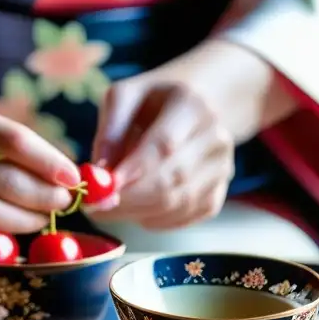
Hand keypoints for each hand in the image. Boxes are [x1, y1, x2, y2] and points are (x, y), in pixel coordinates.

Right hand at [0, 103, 80, 251]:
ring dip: (23, 222)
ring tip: (39, 220)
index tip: (74, 180)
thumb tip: (77, 185)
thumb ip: (30, 157)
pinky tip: (7, 239)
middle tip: (62, 204)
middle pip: (1, 180)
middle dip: (41, 197)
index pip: (13, 139)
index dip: (49, 162)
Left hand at [90, 74, 234, 230]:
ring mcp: (222, 168)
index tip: (105, 188)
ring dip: (138, 212)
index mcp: (191, 105)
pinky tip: (138, 209)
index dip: (134, 170)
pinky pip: (184, 218)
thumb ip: (109, 131)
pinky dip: (155, 221)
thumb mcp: (124, 98)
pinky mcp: (218, 194)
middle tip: (96, 208)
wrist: (196, 107)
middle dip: (130, 199)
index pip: (164, 144)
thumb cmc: (152, 103)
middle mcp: (215, 137)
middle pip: (172, 178)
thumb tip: (98, 173)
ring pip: (177, 203)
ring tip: (112, 205)